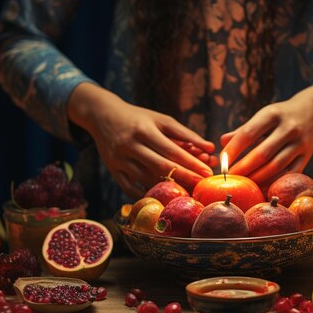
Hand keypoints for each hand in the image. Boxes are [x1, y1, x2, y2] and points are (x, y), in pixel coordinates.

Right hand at [68, 83, 214, 198]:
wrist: (103, 115)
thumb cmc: (139, 118)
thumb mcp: (161, 120)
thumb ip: (185, 134)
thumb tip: (209, 148)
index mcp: (144, 130)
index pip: (171, 150)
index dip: (191, 162)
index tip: (207, 172)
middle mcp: (130, 145)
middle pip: (160, 167)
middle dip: (184, 177)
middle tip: (202, 184)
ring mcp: (119, 160)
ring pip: (146, 179)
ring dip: (167, 188)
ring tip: (187, 191)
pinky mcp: (112, 170)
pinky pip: (130, 188)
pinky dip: (146, 194)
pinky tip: (161, 197)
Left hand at [220, 85, 312, 187]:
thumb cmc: (280, 116)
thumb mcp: (263, 116)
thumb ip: (243, 130)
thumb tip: (222, 143)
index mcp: (272, 114)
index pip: (248, 133)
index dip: (234, 149)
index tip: (222, 161)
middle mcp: (288, 128)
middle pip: (262, 153)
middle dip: (243, 168)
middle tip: (230, 178)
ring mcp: (300, 143)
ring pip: (276, 166)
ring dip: (257, 178)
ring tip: (243, 184)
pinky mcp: (307, 156)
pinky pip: (289, 174)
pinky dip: (274, 182)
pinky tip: (261, 187)